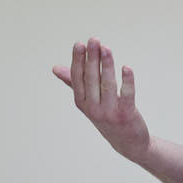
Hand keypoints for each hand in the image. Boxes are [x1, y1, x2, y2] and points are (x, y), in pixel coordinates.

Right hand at [52, 38, 150, 162]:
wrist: (127, 142)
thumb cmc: (106, 116)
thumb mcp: (88, 101)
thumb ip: (74, 83)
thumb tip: (55, 68)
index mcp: (82, 102)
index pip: (78, 78)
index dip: (78, 61)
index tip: (80, 44)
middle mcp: (92, 108)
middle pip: (91, 79)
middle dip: (92, 58)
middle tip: (94, 40)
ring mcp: (109, 113)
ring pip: (107, 84)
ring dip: (106, 65)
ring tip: (106, 48)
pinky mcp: (126, 115)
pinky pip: (126, 95)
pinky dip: (127, 81)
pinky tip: (126, 68)